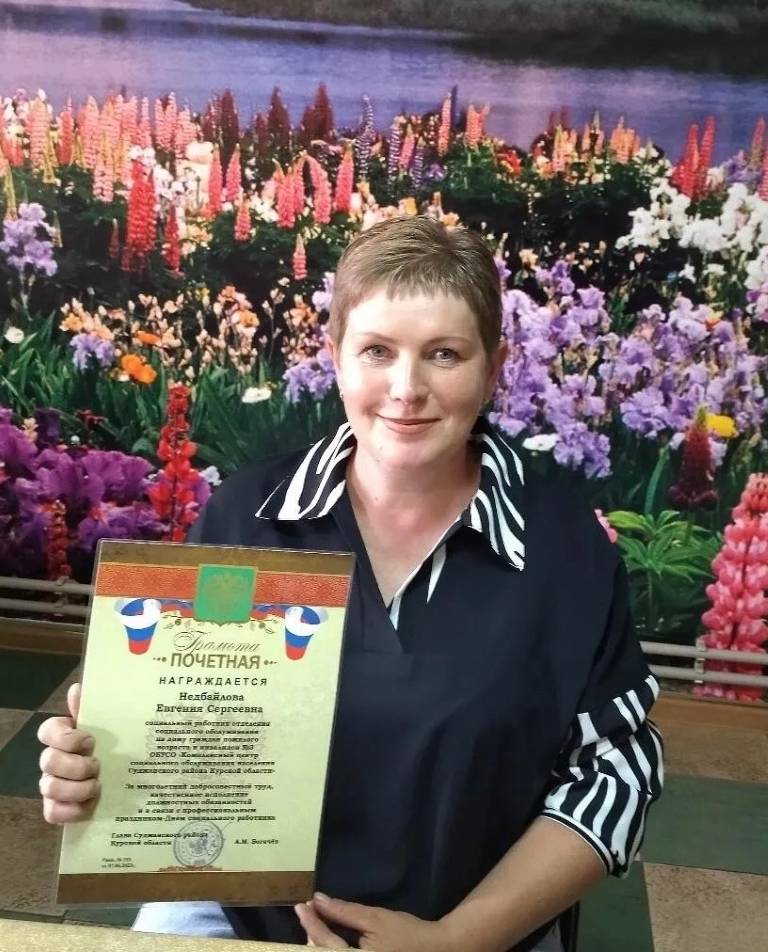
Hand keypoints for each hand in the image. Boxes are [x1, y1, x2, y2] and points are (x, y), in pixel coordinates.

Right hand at [37, 682, 99, 823]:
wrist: (119, 780)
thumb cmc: (109, 748)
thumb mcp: (106, 728)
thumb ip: (91, 709)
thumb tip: (78, 688)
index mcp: (62, 736)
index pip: (47, 731)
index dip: (66, 737)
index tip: (89, 740)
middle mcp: (52, 760)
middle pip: (47, 761)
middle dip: (75, 765)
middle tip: (97, 766)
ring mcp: (51, 785)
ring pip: (48, 788)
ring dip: (76, 788)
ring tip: (97, 786)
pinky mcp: (56, 808)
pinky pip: (52, 812)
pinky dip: (72, 811)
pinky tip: (90, 805)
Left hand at [295, 893, 453, 950]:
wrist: (438, 951)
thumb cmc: (407, 934)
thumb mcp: (376, 919)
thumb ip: (345, 912)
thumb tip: (318, 900)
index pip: (325, 945)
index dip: (311, 924)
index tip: (302, 906)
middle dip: (313, 935)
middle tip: (307, 912)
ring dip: (320, 944)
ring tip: (315, 923)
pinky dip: (332, 950)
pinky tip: (329, 938)